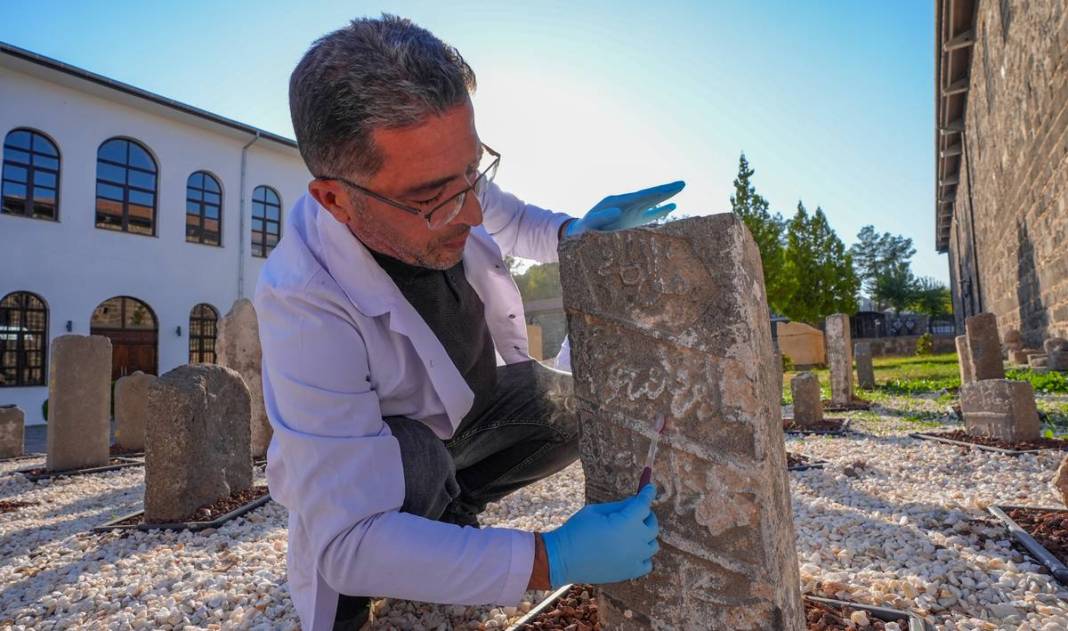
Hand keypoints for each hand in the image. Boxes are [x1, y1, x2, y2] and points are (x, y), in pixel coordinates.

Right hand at [540, 484, 659, 586]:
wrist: (563, 558)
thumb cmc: (577, 530)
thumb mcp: (595, 511)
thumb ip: (618, 506)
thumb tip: (634, 502)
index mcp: (627, 522)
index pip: (644, 504)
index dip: (648, 493)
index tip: (650, 488)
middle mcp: (636, 541)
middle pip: (652, 525)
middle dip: (646, 515)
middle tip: (638, 512)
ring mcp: (635, 558)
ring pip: (653, 545)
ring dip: (646, 536)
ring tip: (634, 533)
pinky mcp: (629, 572)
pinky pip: (647, 564)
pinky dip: (644, 556)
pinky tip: (632, 552)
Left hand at [564, 181, 684, 236]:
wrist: (580, 234)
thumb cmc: (584, 230)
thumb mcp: (589, 223)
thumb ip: (601, 216)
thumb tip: (617, 212)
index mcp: (618, 203)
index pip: (640, 196)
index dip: (655, 193)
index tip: (667, 189)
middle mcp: (627, 205)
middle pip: (650, 196)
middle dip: (665, 190)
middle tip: (682, 183)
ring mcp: (631, 212)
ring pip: (652, 203)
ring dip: (666, 197)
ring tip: (680, 189)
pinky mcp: (633, 222)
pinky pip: (650, 215)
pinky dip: (661, 211)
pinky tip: (673, 207)